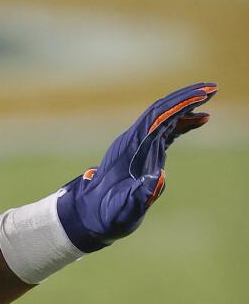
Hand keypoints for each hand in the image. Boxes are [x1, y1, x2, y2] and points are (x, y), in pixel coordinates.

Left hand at [57, 82, 215, 251]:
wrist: (91, 215)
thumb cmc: (108, 214)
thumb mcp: (124, 210)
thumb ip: (140, 197)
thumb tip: (159, 180)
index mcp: (130, 147)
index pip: (156, 117)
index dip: (179, 104)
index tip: (202, 94)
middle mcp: (133, 141)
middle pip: (160, 110)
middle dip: (185, 98)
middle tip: (213, 88)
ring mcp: (137, 145)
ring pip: (163, 118)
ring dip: (186, 107)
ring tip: (210, 97)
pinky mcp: (143, 153)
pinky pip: (165, 130)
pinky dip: (183, 123)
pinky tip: (200, 120)